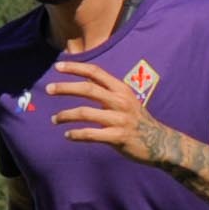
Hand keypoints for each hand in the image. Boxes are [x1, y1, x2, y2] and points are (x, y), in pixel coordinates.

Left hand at [44, 61, 172, 164]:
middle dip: (65, 88)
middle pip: (88, 89)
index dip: (76, 68)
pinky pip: (91, 134)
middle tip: (48, 89)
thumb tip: (84, 81)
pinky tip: (68, 134)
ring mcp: (119, 119)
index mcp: (121, 89)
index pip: (95, 72)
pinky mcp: (118, 137)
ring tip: (54, 119)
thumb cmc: (138, 120)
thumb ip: (108, 91)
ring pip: (85, 113)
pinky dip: (76, 134)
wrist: (160, 142)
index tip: (58, 67)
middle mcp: (120, 101)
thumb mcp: (126, 100)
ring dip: (66, 115)